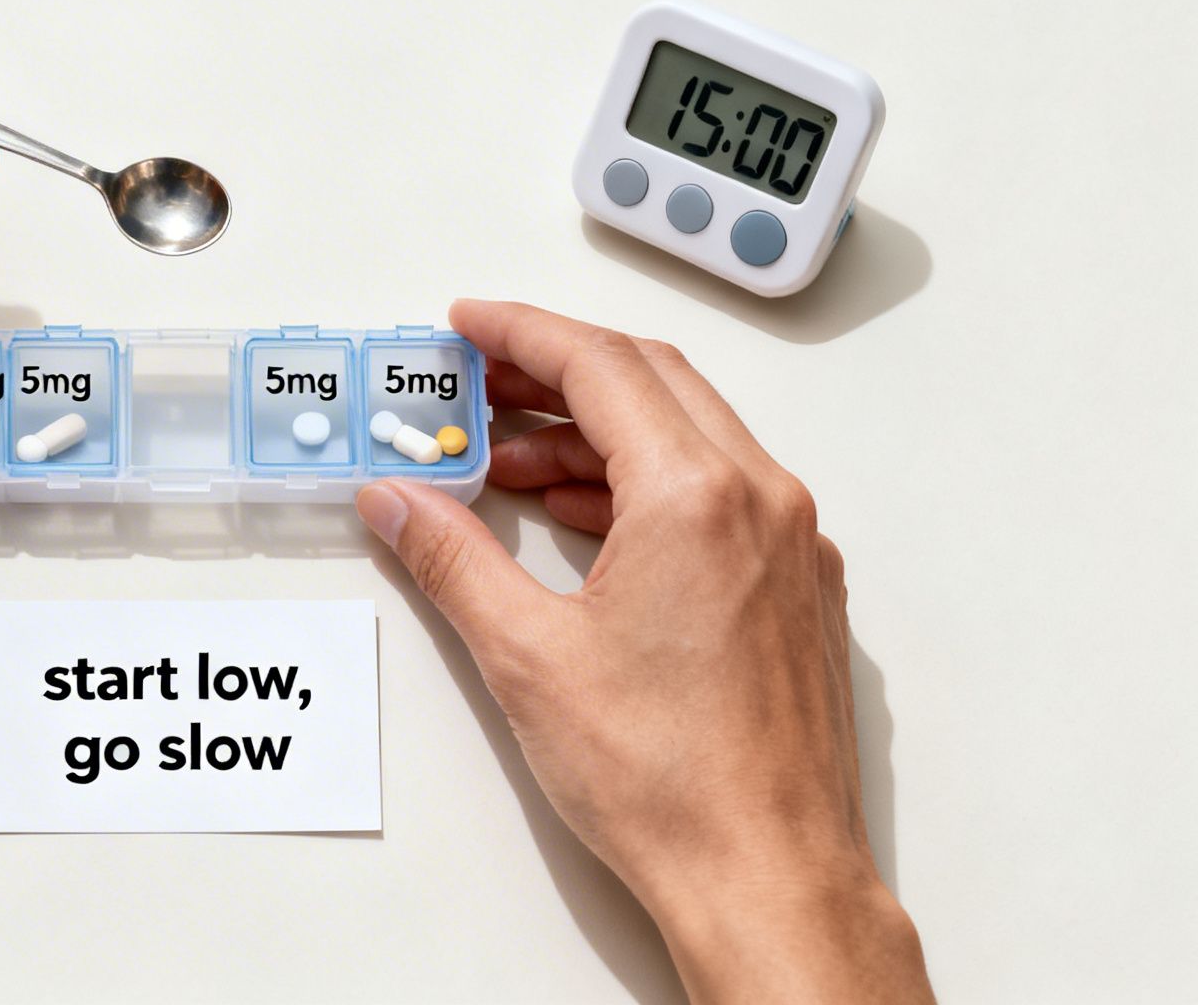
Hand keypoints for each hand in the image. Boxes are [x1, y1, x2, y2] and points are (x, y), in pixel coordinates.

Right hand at [356, 299, 930, 1001]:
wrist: (766, 874)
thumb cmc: (672, 780)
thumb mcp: (527, 656)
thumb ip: (453, 558)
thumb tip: (399, 503)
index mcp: (697, 497)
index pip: (600, 365)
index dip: (521, 332)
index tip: (467, 324)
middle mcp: (761, 502)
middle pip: (651, 381)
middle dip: (555, 369)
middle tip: (478, 378)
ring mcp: (791, 545)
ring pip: (687, 436)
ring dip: (594, 432)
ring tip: (507, 460)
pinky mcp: (798, 588)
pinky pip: (717, 492)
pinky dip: (641, 481)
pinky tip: (581, 518)